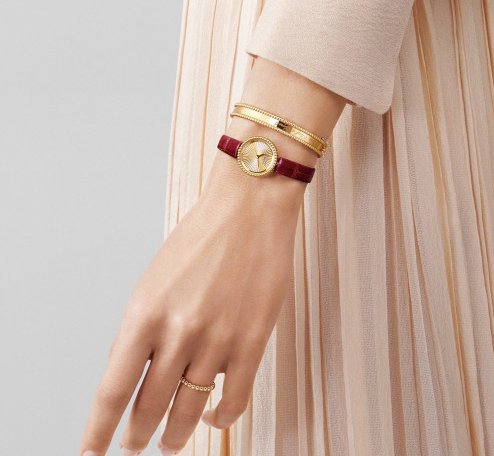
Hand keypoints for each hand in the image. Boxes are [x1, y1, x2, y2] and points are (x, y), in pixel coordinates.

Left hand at [79, 146, 306, 455]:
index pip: (113, 389)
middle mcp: (177, 331)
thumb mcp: (156, 279)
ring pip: (189, 411)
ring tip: (169, 441)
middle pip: (149, 407)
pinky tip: (213, 417)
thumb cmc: (201, 237)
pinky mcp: (253, 341)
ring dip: (175, 435)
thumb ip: (145, 326)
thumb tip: (138, 371)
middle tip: (134, 443)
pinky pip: (233, 400)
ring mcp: (217, 339)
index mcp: (144, 312)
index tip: (93, 451)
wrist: (249, 209)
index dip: (99, 429)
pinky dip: (220, 418)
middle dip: (137, 434)